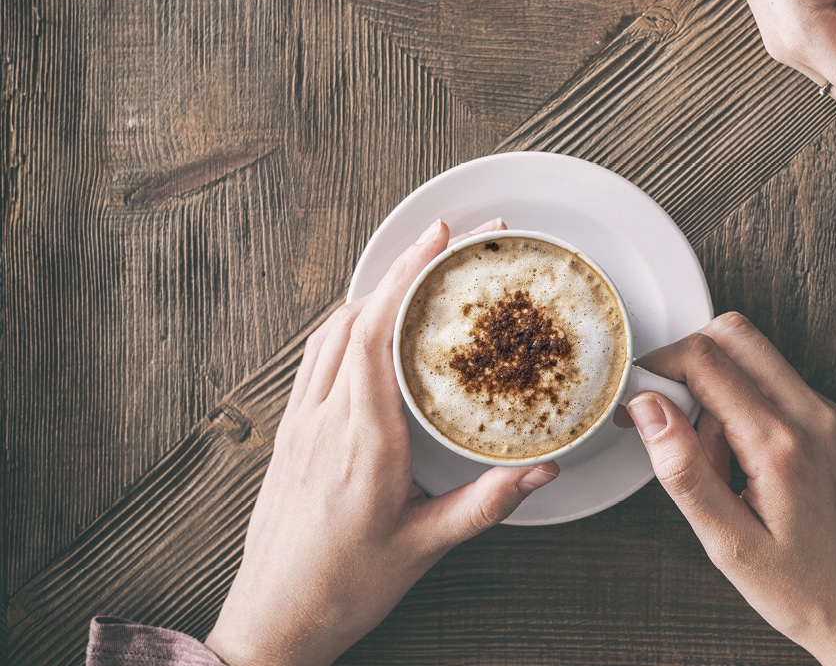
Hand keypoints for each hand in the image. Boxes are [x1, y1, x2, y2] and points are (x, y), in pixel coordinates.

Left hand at [205, 219, 558, 665]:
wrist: (273, 620)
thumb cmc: (343, 588)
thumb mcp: (425, 548)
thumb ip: (485, 504)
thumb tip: (541, 471)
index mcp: (362, 441)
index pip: (379, 332)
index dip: (410, 276)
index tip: (445, 241)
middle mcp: (324, 420)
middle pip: (357, 315)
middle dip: (405, 267)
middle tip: (451, 238)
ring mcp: (300, 423)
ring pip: (331, 330)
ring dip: (375, 290)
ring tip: (418, 269)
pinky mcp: (290, 433)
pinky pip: (317, 357)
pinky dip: (349, 323)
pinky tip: (372, 325)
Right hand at [629, 313, 835, 665]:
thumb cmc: (807, 593)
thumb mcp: (728, 544)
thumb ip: (682, 469)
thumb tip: (648, 407)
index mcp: (782, 444)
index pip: (706, 359)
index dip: (658, 370)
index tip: (639, 403)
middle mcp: (816, 416)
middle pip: (737, 335)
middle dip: (689, 362)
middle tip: (671, 420)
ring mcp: (834, 418)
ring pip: (761, 360)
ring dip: (722, 388)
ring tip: (719, 464)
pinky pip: (784, 389)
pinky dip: (752, 408)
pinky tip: (748, 468)